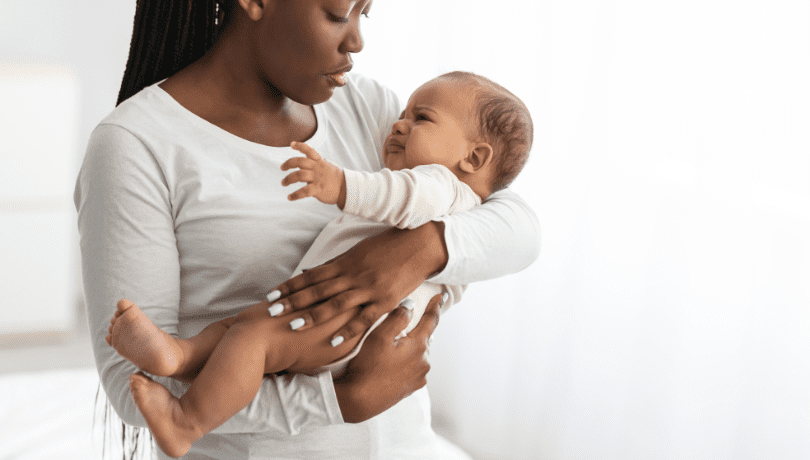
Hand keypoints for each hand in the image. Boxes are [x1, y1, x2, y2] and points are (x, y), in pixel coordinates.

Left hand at [267, 221, 447, 343]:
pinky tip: (334, 342)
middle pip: (317, 290)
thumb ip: (336, 264)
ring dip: (313, 316)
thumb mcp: (359, 251)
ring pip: (336, 304)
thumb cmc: (388, 245)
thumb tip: (310, 272)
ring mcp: (369, 289)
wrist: (420, 244)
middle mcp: (353, 275)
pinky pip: (364, 318)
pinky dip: (348, 331)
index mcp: (345, 262)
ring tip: (293, 326)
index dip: (289, 286)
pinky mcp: (385, 301)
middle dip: (293, 302)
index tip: (271, 296)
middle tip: (271, 312)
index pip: (310, 276)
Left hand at [281, 141, 346, 206]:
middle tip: (282, 168)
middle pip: (299, 162)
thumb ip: (315, 166)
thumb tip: (302, 168)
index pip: (309, 151)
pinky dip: (295, 195)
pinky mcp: (318, 189)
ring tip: (283, 183)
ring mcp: (317, 178)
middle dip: (288, 164)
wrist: (347, 189)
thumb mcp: (327, 167)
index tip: (291, 144)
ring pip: (299, 175)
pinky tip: (290, 197)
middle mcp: (317, 168)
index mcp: (320, 162)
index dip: (300, 146)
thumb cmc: (335, 179)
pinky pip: (303, 191)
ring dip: (288, 179)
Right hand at [333, 294, 440, 422]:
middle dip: (417, 331)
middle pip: (424, 338)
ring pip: (418, 354)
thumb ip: (397, 318)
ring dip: (411, 348)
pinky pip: (414, 369)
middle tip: (406, 325)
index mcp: (418, 345)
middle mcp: (424, 361)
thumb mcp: (379, 336)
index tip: (442, 297)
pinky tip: (394, 364)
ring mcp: (419, 377)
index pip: (430, 320)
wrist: (360, 401)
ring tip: (395, 348)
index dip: (436, 306)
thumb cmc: (367, 366)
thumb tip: (410, 306)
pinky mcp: (412, 388)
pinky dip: (407, 363)